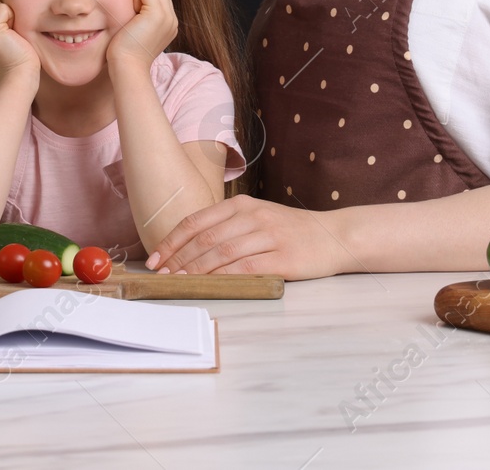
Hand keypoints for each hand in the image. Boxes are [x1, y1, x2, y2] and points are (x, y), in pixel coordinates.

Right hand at [0, 0, 40, 85]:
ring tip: (10, 30)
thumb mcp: (1, 35)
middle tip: (9, 29)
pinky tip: (13, 32)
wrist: (19, 75)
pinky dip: (11, 16)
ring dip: (6, 11)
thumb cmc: (17, 56)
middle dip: (0, 8)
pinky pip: (2, 8)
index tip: (5, 26)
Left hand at [107, 0, 177, 70]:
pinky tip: (133, 18)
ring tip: (135, 18)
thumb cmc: (126, 50)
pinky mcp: (158, 15)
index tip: (137, 19)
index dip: (145, 0)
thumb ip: (145, 13)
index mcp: (169, 24)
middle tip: (135, 18)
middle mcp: (173, 20)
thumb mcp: (140, 29)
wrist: (127, 66)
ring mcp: (168, 17)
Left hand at [144, 195, 352, 279]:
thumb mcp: (258, 218)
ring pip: (222, 253)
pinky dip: (223, 277)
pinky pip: (245, 268)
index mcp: (243, 205)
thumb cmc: (290, 231)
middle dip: (178, 258)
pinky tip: (209, 285)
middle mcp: (253, 216)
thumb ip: (228, 227)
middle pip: (205, 238)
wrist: (334, 236)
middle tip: (161, 275)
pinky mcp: (283, 258)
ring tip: (178, 282)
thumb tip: (187, 247)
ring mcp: (269, 236)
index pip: (197, 221)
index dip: (172, 240)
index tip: (155, 258)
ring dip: (195, 269)